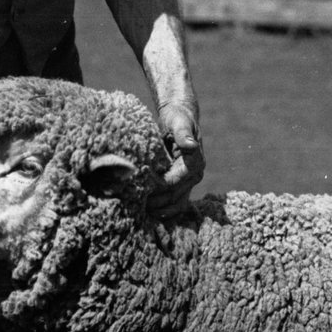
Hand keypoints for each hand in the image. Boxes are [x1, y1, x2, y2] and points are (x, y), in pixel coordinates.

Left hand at [151, 98, 205, 216]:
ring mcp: (189, 181)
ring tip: (141, 213)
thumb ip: (183, 133)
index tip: (140, 186)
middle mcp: (195, 174)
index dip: (158, 186)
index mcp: (195, 162)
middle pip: (175, 195)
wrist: (180, 117)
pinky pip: (177, 203)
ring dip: (160, 210)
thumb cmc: (177, 118)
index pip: (175, 181)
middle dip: (156, 201)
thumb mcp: (179, 121)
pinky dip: (165, 211)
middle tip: (135, 204)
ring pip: (177, 203)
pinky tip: (151, 214)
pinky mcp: (182, 184)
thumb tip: (191, 145)